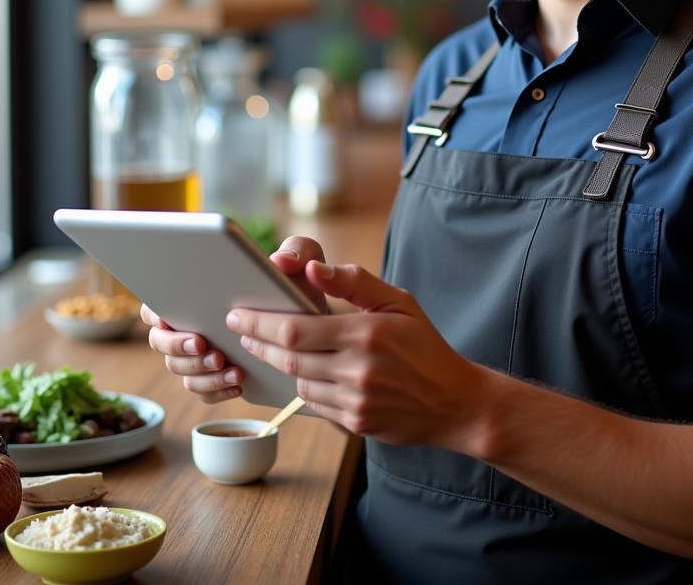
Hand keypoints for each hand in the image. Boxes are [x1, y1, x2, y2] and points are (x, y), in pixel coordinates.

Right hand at [138, 236, 327, 403]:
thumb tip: (280, 261)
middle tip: (203, 343)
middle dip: (177, 345)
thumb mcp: (304, 258)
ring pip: (180, 369)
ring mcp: (200, 354)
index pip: (156, 302)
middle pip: (160, 341)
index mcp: (196, 293)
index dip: (155, 312)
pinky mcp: (216, 378)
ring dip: (200, 370)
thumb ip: (296, 250)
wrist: (316, 324)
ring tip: (228, 365)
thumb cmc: (299, 284)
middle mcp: (191, 325)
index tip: (168, 318)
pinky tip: (238, 382)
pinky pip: (203, 391)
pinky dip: (217, 389)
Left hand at [225, 262, 490, 448]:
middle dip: (258, 343)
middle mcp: (358, 369)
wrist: (454, 401)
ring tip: (270, 350)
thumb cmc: (424, 344)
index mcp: (366, 332)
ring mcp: (355, 400)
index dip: (260, 322)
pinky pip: (315, 405)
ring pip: (298, 383)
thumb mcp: (399, 302)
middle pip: (289, 356)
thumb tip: (313, 268)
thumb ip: (354, 282)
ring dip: (281, 366)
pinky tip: (302, 374)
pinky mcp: (355, 424)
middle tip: (241, 332)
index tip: (239, 314)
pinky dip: (303, 388)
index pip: (296, 328)